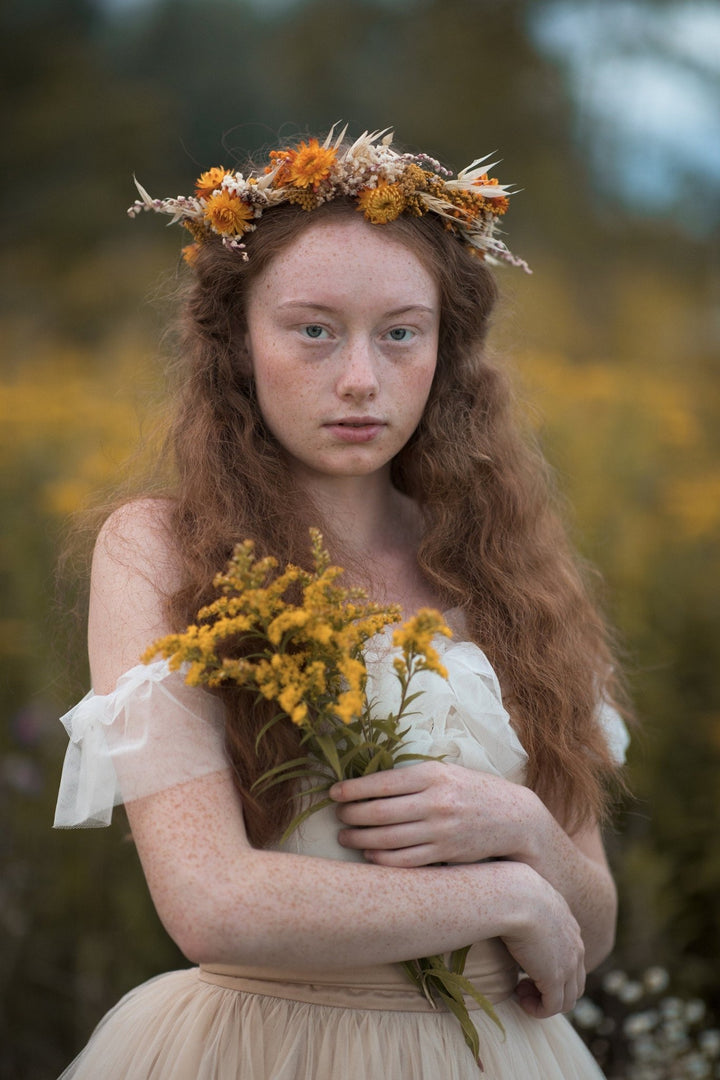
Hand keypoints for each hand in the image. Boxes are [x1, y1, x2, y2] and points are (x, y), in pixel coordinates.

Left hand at [329, 762, 539, 866]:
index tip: (334, 793)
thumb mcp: (447, 771)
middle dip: (351, 815)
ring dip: (360, 839)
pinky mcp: (445, 854)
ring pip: (387, 838)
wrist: (514, 818)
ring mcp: (440, 831)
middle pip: (379, 812)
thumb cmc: (473, 790)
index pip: (382, 782)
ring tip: (345, 836)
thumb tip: (370, 784)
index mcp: (433, 774)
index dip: (353, 789)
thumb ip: (414, 777)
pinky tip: (369, 854)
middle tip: (338, 816)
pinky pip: (404, 861)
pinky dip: (381, 859)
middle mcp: (435, 802)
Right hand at [502, 869, 585, 1017]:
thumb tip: (508, 906)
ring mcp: (569, 964)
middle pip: (575, 982)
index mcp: (569, 923)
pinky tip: (519, 997)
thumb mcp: (525, 894)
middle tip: (524, 982)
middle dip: (552, 989)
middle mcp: (575, 945)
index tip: (527, 964)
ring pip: (567, 999)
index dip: (552, 967)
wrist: (515, 896)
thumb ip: (526, 904)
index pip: (572, 956)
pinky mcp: (555, 978)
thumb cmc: (510, 890)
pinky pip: (552, 1007)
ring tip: (520, 991)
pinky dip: (538, 1009)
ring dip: (544, 1001)